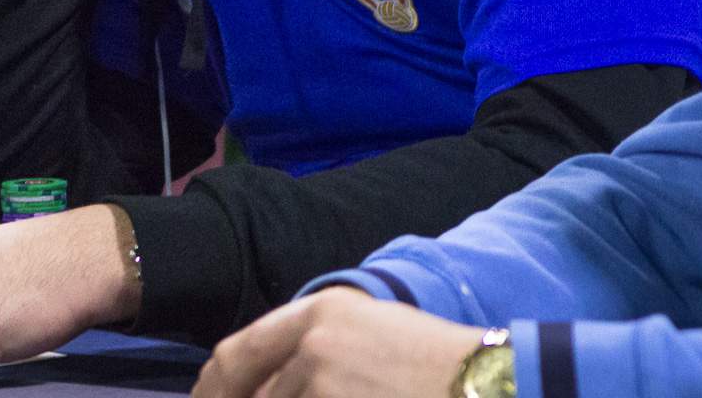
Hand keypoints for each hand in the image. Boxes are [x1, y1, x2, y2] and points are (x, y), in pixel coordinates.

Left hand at [193, 286, 484, 397]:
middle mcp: (313, 339)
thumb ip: (312, 351)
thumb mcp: (371, 333)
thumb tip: (260, 388)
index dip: (212, 388)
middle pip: (245, 393)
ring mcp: (322, 380)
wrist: (489, 384)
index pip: (236, 353)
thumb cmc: (437, 365)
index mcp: (319, 312)